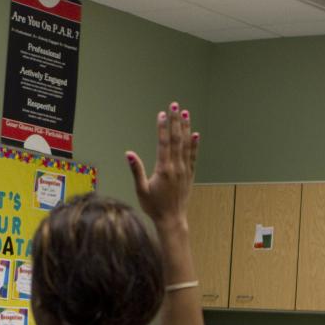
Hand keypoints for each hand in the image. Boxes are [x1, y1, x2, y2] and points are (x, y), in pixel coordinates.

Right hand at [126, 102, 198, 226]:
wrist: (172, 219)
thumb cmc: (154, 206)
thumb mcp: (141, 190)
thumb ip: (136, 170)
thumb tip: (129, 153)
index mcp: (164, 169)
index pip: (164, 143)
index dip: (162, 127)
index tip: (162, 114)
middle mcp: (176, 167)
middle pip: (177, 139)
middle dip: (175, 121)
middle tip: (175, 105)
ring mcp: (185, 170)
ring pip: (186, 145)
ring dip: (186, 128)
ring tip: (185, 113)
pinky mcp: (190, 175)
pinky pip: (193, 156)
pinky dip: (195, 144)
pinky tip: (196, 134)